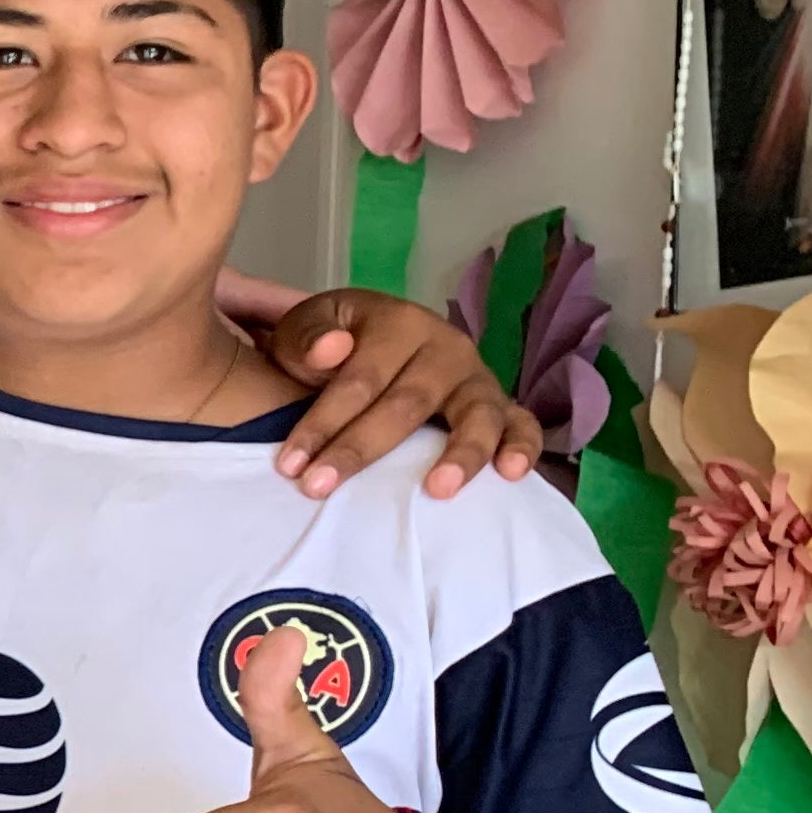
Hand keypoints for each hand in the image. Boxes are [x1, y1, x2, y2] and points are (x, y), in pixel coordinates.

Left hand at [246, 286, 540, 500]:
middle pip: (407, 404)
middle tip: (320, 487)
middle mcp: (445, 347)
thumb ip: (309, 337)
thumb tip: (332, 349)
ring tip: (438, 490)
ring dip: (460, 453)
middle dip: (360, 449)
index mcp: (398, 323)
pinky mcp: (500, 404)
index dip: (323, 423)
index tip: (290, 466)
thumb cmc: (332, 342)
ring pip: (476, 414)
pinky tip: (513, 474)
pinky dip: (521, 446)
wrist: (367, 336)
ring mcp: (477, 377)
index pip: (360, 380)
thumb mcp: (307, 328)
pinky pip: (521, 423)